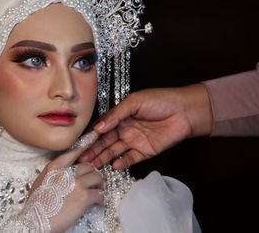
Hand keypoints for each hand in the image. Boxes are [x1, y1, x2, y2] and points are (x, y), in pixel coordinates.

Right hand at [28, 143, 104, 232]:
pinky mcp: (84, 196)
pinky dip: (100, 199)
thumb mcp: (40, 182)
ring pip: (97, 177)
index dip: (82, 150)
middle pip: (88, 166)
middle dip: (92, 173)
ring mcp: (77, 183)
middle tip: (94, 181)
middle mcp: (67, 172)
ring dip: (99, 185)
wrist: (36, 220)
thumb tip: (61, 175)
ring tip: (97, 191)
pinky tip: (97, 203)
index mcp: (54, 167)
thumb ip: (52, 174)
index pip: (72, 153)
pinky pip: (100, 194)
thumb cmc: (36, 205)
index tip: (88, 147)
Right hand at [78, 84, 212, 169]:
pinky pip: (130, 158)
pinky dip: (122, 162)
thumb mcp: (134, 102)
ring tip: (92, 164)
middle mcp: (125, 129)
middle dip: (93, 150)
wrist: (185, 111)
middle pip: (105, 142)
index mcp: (121, 116)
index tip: (80, 143)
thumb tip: (98, 127)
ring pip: (115, 151)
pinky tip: (113, 165)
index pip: (102, 128)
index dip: (91, 136)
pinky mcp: (145, 151)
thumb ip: (115, 115)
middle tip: (80, 159)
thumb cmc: (160, 100)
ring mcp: (135, 141)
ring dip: (103, 158)